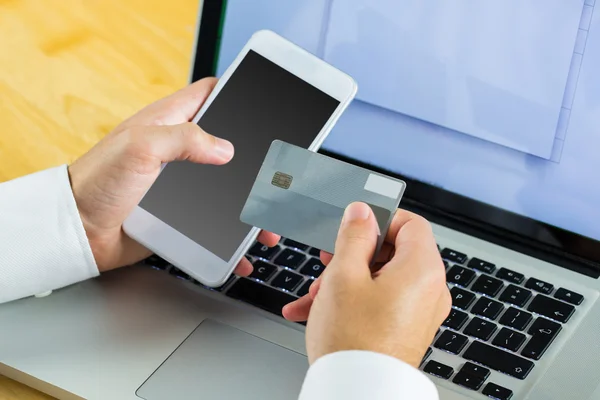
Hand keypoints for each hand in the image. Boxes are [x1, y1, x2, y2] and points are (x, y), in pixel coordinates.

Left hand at [68, 78, 278, 272]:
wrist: (79, 231)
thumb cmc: (97, 182)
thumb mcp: (139, 147)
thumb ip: (184, 138)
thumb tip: (226, 149)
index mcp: (169, 122)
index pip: (209, 95)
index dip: (235, 93)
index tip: (263, 102)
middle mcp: (179, 150)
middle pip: (229, 144)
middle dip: (255, 159)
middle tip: (277, 172)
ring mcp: (183, 183)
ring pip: (228, 187)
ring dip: (250, 203)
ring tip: (268, 221)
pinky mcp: (182, 213)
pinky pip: (215, 221)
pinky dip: (231, 235)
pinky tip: (244, 249)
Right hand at [283, 202, 450, 366]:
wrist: (357, 393)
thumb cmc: (354, 341)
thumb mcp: (344, 276)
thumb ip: (353, 236)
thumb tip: (362, 212)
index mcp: (422, 269)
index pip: (411, 222)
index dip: (380, 218)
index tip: (354, 225)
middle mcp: (429, 289)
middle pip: (392, 251)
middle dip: (352, 255)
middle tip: (327, 263)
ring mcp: (419, 312)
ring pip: (380, 278)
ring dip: (345, 280)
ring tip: (315, 296)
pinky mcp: (406, 328)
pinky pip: (380, 301)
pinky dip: (352, 300)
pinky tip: (317, 311)